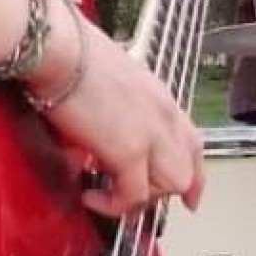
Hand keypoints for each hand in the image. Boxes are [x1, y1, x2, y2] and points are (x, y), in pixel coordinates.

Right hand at [26, 0, 203, 214]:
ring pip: (169, 186)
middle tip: (134, 202)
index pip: (193, 143)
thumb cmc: (72, 57)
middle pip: (187, 171)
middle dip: (162, 192)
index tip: (191, 198)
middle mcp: (165, 116)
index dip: (195, 176)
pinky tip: (92, 197)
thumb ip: (118, 116)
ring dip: (139, 197)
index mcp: (161, 99)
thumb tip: (100, 140)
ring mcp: (151, 133)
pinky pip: (133, 195)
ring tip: (109, 194)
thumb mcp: (111, 86)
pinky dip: (113, 205)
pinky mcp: (129, 150)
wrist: (59, 50)